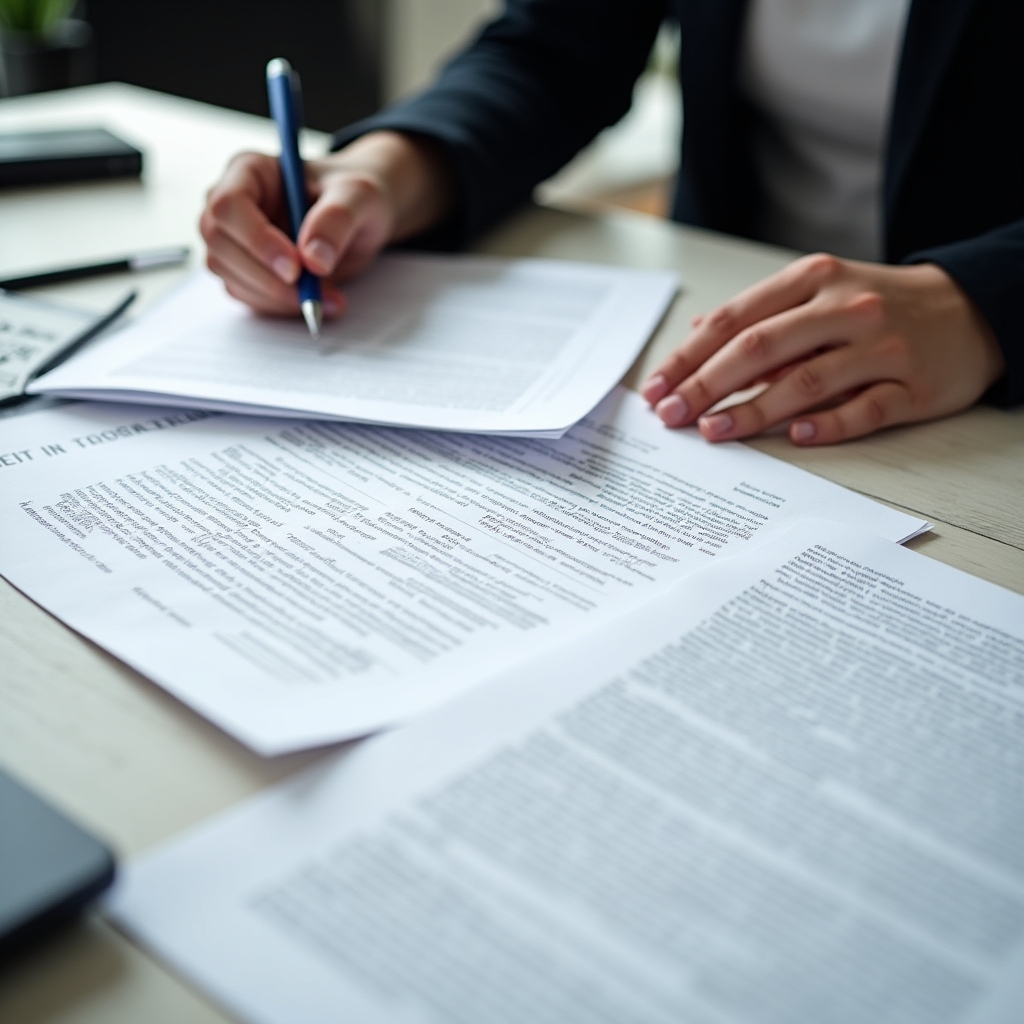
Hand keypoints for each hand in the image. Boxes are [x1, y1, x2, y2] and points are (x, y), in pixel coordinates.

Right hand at [200, 130, 452, 317]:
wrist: (360, 215)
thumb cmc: (354, 195)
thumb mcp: (359, 196)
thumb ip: (337, 219)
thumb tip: (313, 259)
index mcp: (250, 171)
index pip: (229, 205)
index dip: (257, 240)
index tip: (295, 268)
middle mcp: (233, 205)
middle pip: (221, 246)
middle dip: (267, 278)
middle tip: (313, 292)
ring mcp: (235, 240)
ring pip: (232, 277)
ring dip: (279, 298)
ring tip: (329, 297)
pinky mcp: (246, 271)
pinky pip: (250, 297)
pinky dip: (284, 307)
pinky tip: (320, 300)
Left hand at [641, 254, 1005, 444]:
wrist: (972, 308)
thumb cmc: (879, 304)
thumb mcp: (817, 290)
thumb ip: (758, 314)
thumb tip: (695, 333)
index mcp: (813, 280)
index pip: (735, 320)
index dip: (689, 356)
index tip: (656, 387)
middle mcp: (845, 308)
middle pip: (760, 348)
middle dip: (706, 385)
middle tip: (671, 415)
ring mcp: (882, 347)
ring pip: (806, 382)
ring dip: (752, 410)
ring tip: (712, 431)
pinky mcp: (914, 386)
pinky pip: (864, 410)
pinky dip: (827, 425)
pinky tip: (794, 437)